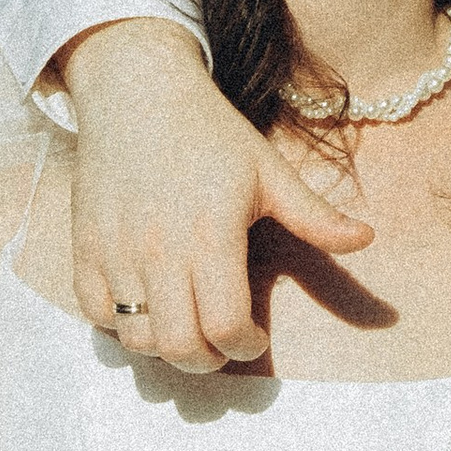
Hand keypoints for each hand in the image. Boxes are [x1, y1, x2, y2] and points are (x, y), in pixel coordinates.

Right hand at [59, 21, 373, 372]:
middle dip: (208, 360)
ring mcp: (116, 252)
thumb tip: (366, 239)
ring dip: (165, 347)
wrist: (136, 90)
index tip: (254, 336)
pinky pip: (96, 315)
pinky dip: (121, 325)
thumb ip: (314, 215)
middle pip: (179, 347)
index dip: (245, 345)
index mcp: (211, 234)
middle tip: (221, 341)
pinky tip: (146, 306)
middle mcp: (159, 250)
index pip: (224, 326)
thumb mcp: (268, 170)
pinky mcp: (84, 248)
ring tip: (185, 325)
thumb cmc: (210, 132)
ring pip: (136, 339)